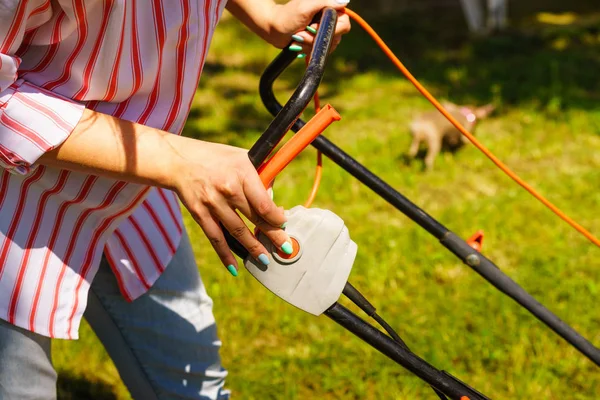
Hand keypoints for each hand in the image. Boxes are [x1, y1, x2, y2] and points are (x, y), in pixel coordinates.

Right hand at [164, 135, 291, 274]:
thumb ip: (261, 176)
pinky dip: (225, 255)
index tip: (283, 224)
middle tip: (286, 249)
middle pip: (254, 218)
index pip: (263, 202)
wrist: (178, 160)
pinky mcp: (199, 214)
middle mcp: (228, 188)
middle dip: (272, 236)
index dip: (276, 218)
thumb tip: (274, 201)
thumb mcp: (241, 157)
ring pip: (237, 231)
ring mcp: (212, 203)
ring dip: (253, 248)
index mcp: (242, 172)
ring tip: (265, 260)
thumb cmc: (216, 158)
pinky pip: (215, 238)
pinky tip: (235, 268)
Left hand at [267, 0, 351, 52]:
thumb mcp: (305, 7)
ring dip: (309, 45)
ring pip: (326, 46)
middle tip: (300, 35)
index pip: (344, 23)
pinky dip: (308, 50)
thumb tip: (344, 1)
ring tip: (297, 38)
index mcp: (329, 8)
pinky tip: (298, 44)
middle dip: (315, 39)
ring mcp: (323, 31)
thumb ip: (324, 2)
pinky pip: (319, 51)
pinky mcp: (317, 42)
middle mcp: (329, 20)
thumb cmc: (286, 17)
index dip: (331, 30)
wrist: (273, 29)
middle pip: (335, 37)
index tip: (313, 29)